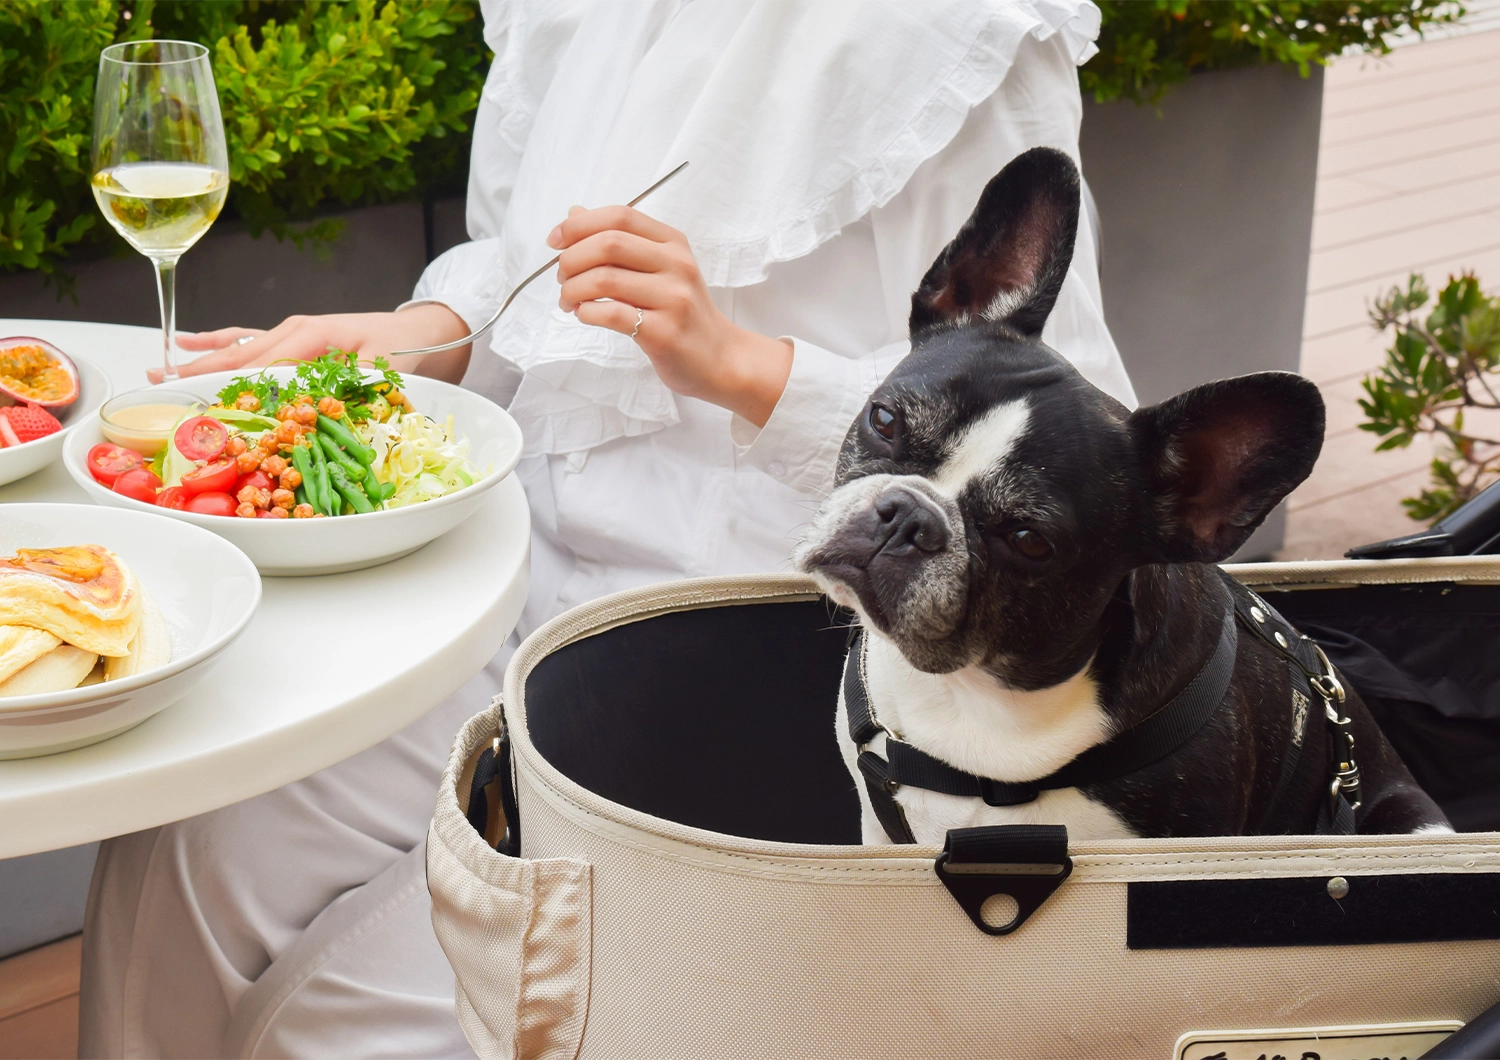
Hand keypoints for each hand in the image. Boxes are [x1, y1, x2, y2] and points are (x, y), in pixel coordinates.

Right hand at [160, 304, 472, 383]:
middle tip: (159, 389)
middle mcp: (296, 332)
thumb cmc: (410, 352)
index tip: (193, 402)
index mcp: (310, 338)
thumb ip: (341, 388)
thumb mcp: (378, 373)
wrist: (432, 332)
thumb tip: (305, 407)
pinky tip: (193, 343)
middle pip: (239, 356)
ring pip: (241, 348)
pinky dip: (225, 343)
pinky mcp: (301, 340)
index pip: (257, 365)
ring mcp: (296, 334)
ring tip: (164, 369)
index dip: (224, 384)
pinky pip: (254, 341)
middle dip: (200, 373)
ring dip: (203, 360)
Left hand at [549, 206, 792, 426]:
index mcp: (673, 243)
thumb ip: (620, 242)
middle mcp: (676, 265)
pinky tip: (585, 315)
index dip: (579, 225)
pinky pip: (612, 314)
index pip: (620, 216)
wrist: (721, 359)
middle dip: (571, 259)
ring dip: (572, 290)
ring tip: (568, 301)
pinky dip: (587, 312)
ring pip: (604, 279)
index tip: (555, 240)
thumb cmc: (683, 314)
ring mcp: (672, 298)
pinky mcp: (664, 332)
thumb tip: (575, 215)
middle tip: (561, 278)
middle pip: (608, 243)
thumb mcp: (659, 269)